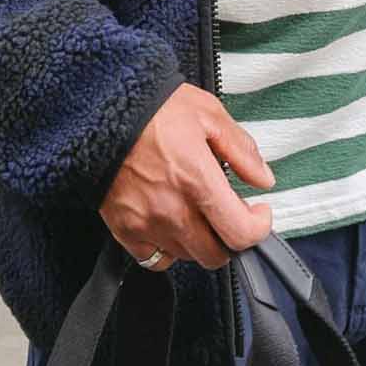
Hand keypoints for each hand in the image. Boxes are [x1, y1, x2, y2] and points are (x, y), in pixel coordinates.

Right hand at [98, 82, 275, 272]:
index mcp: (197, 180)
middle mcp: (172, 210)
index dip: (258, 228)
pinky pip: (155, 258)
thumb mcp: (207, 114)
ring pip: (187, 257)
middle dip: (230, 238)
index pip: (239, 233)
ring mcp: (146, 224)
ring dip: (200, 241)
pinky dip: (168, 248)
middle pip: (215, 255)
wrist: (101, 110)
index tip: (258, 213)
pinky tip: (170, 222)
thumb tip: (263, 178)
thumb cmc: (152, 107)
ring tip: (198, 212)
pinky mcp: (124, 229)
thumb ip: (240, 150)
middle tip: (228, 214)